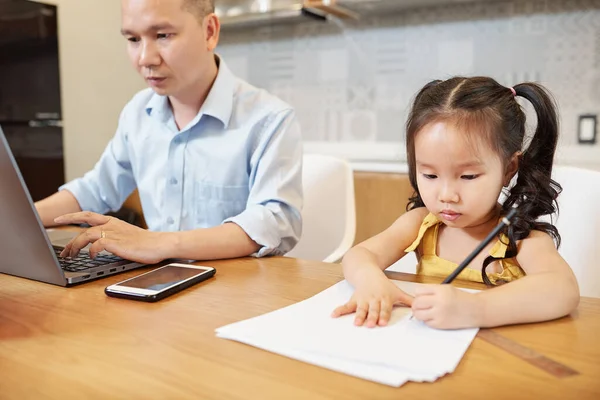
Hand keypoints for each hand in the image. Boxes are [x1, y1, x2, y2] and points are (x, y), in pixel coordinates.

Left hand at [54, 212, 171, 263]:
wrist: (160, 243)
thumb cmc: (147, 243)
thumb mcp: (127, 236)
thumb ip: (113, 237)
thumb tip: (101, 246)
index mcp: (113, 221)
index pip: (88, 215)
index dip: (72, 215)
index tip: (59, 219)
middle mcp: (111, 225)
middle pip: (83, 226)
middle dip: (69, 239)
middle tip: (63, 252)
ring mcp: (113, 233)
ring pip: (86, 235)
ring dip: (75, 246)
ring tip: (72, 256)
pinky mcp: (116, 243)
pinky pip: (96, 245)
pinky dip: (91, 251)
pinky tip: (92, 257)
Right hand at [332, 277, 412, 327]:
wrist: (367, 271)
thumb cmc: (383, 284)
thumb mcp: (396, 290)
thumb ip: (408, 300)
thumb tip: (421, 307)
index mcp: (384, 298)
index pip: (384, 308)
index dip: (383, 315)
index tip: (382, 323)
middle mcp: (373, 299)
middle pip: (373, 310)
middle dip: (372, 317)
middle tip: (370, 325)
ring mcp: (363, 299)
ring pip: (361, 309)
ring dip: (358, 316)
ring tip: (356, 323)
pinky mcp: (354, 298)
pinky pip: (346, 305)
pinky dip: (340, 310)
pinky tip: (334, 315)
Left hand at [411, 285, 480, 328]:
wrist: (476, 310)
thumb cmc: (461, 298)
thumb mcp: (447, 288)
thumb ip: (432, 290)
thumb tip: (416, 295)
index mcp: (440, 290)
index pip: (418, 290)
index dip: (419, 293)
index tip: (422, 295)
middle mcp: (439, 302)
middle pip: (416, 303)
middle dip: (416, 304)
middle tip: (420, 305)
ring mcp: (439, 314)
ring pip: (418, 314)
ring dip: (419, 313)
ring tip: (425, 311)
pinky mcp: (440, 325)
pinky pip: (426, 322)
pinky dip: (427, 320)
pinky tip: (435, 317)